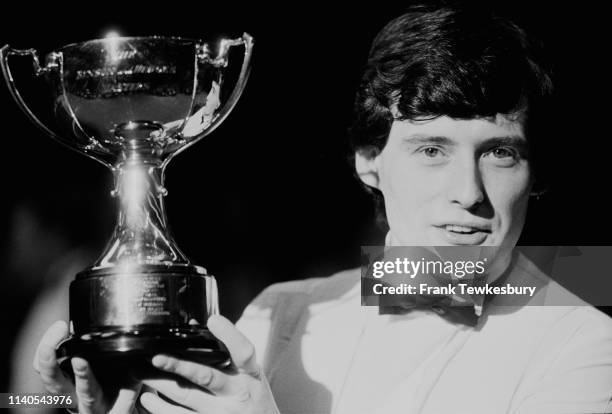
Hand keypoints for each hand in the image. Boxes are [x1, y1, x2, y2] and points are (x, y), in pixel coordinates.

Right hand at [34, 320, 140, 413]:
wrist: (140, 405)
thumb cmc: (118, 378)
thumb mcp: (107, 357)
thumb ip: (103, 342)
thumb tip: (112, 311)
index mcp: (69, 378)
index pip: (45, 365)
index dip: (46, 347)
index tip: (60, 325)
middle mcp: (75, 394)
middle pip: (53, 382)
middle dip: (49, 364)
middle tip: (52, 345)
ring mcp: (94, 406)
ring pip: (83, 394)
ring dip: (82, 377)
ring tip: (81, 361)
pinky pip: (120, 406)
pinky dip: (128, 392)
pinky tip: (135, 381)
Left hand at [140, 315, 279, 413]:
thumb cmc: (253, 398)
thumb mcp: (250, 375)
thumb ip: (230, 353)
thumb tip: (198, 325)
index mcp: (250, 374)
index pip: (244, 352)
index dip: (230, 335)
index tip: (213, 320)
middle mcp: (238, 393)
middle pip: (206, 377)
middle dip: (179, 366)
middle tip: (156, 357)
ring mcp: (223, 413)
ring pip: (187, 398)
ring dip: (162, 386)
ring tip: (140, 374)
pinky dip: (162, 408)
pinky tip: (147, 399)